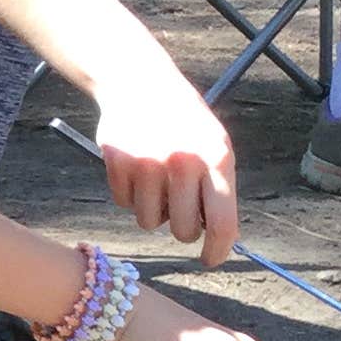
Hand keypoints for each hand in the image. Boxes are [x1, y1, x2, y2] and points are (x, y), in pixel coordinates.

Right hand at [90, 50, 238, 265]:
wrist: (140, 81)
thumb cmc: (185, 121)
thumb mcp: (215, 145)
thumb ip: (219, 187)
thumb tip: (220, 237)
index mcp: (216, 159)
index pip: (222, 223)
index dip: (217, 250)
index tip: (210, 259)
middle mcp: (183, 163)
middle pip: (183, 230)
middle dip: (183, 227)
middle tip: (180, 207)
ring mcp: (147, 164)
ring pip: (150, 222)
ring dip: (154, 211)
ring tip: (157, 183)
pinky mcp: (118, 162)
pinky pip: (124, 204)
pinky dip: (131, 196)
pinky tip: (136, 170)